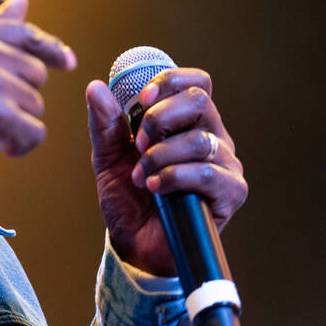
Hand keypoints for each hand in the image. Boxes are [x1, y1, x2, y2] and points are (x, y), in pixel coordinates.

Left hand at [85, 69, 247, 276]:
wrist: (135, 243)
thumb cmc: (129, 197)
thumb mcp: (108, 156)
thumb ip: (104, 123)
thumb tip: (96, 87)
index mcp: (188, 122)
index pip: (196, 82)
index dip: (168, 82)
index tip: (140, 98)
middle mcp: (213, 137)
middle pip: (199, 100)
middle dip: (159, 118)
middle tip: (138, 144)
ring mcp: (225, 164)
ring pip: (199, 140)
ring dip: (160, 156)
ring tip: (142, 176)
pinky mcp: (230, 192)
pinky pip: (207, 172)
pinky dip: (173, 176)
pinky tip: (155, 188)